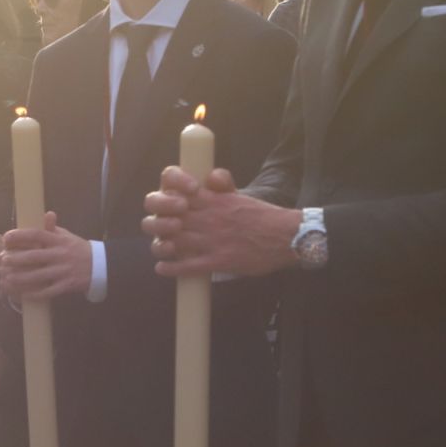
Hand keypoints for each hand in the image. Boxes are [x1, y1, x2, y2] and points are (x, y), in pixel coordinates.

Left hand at [0, 212, 91, 300]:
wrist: (101, 265)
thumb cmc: (77, 249)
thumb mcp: (66, 236)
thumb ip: (53, 228)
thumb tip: (47, 214)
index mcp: (58, 240)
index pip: (36, 234)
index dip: (20, 236)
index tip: (6, 238)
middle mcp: (60, 254)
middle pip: (33, 256)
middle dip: (15, 259)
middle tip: (2, 261)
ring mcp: (63, 271)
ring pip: (37, 276)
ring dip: (19, 278)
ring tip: (6, 279)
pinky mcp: (67, 285)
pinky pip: (47, 291)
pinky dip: (34, 294)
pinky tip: (22, 294)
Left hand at [142, 166, 300, 277]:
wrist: (287, 235)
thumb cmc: (263, 216)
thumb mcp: (239, 195)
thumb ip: (221, 186)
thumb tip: (209, 177)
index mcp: (213, 201)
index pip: (176, 193)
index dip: (163, 200)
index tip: (166, 206)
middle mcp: (208, 218)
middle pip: (167, 218)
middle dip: (158, 224)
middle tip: (162, 230)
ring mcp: (212, 240)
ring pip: (173, 242)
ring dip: (161, 246)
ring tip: (162, 248)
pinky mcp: (218, 260)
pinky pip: (187, 266)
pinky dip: (171, 268)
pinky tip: (163, 268)